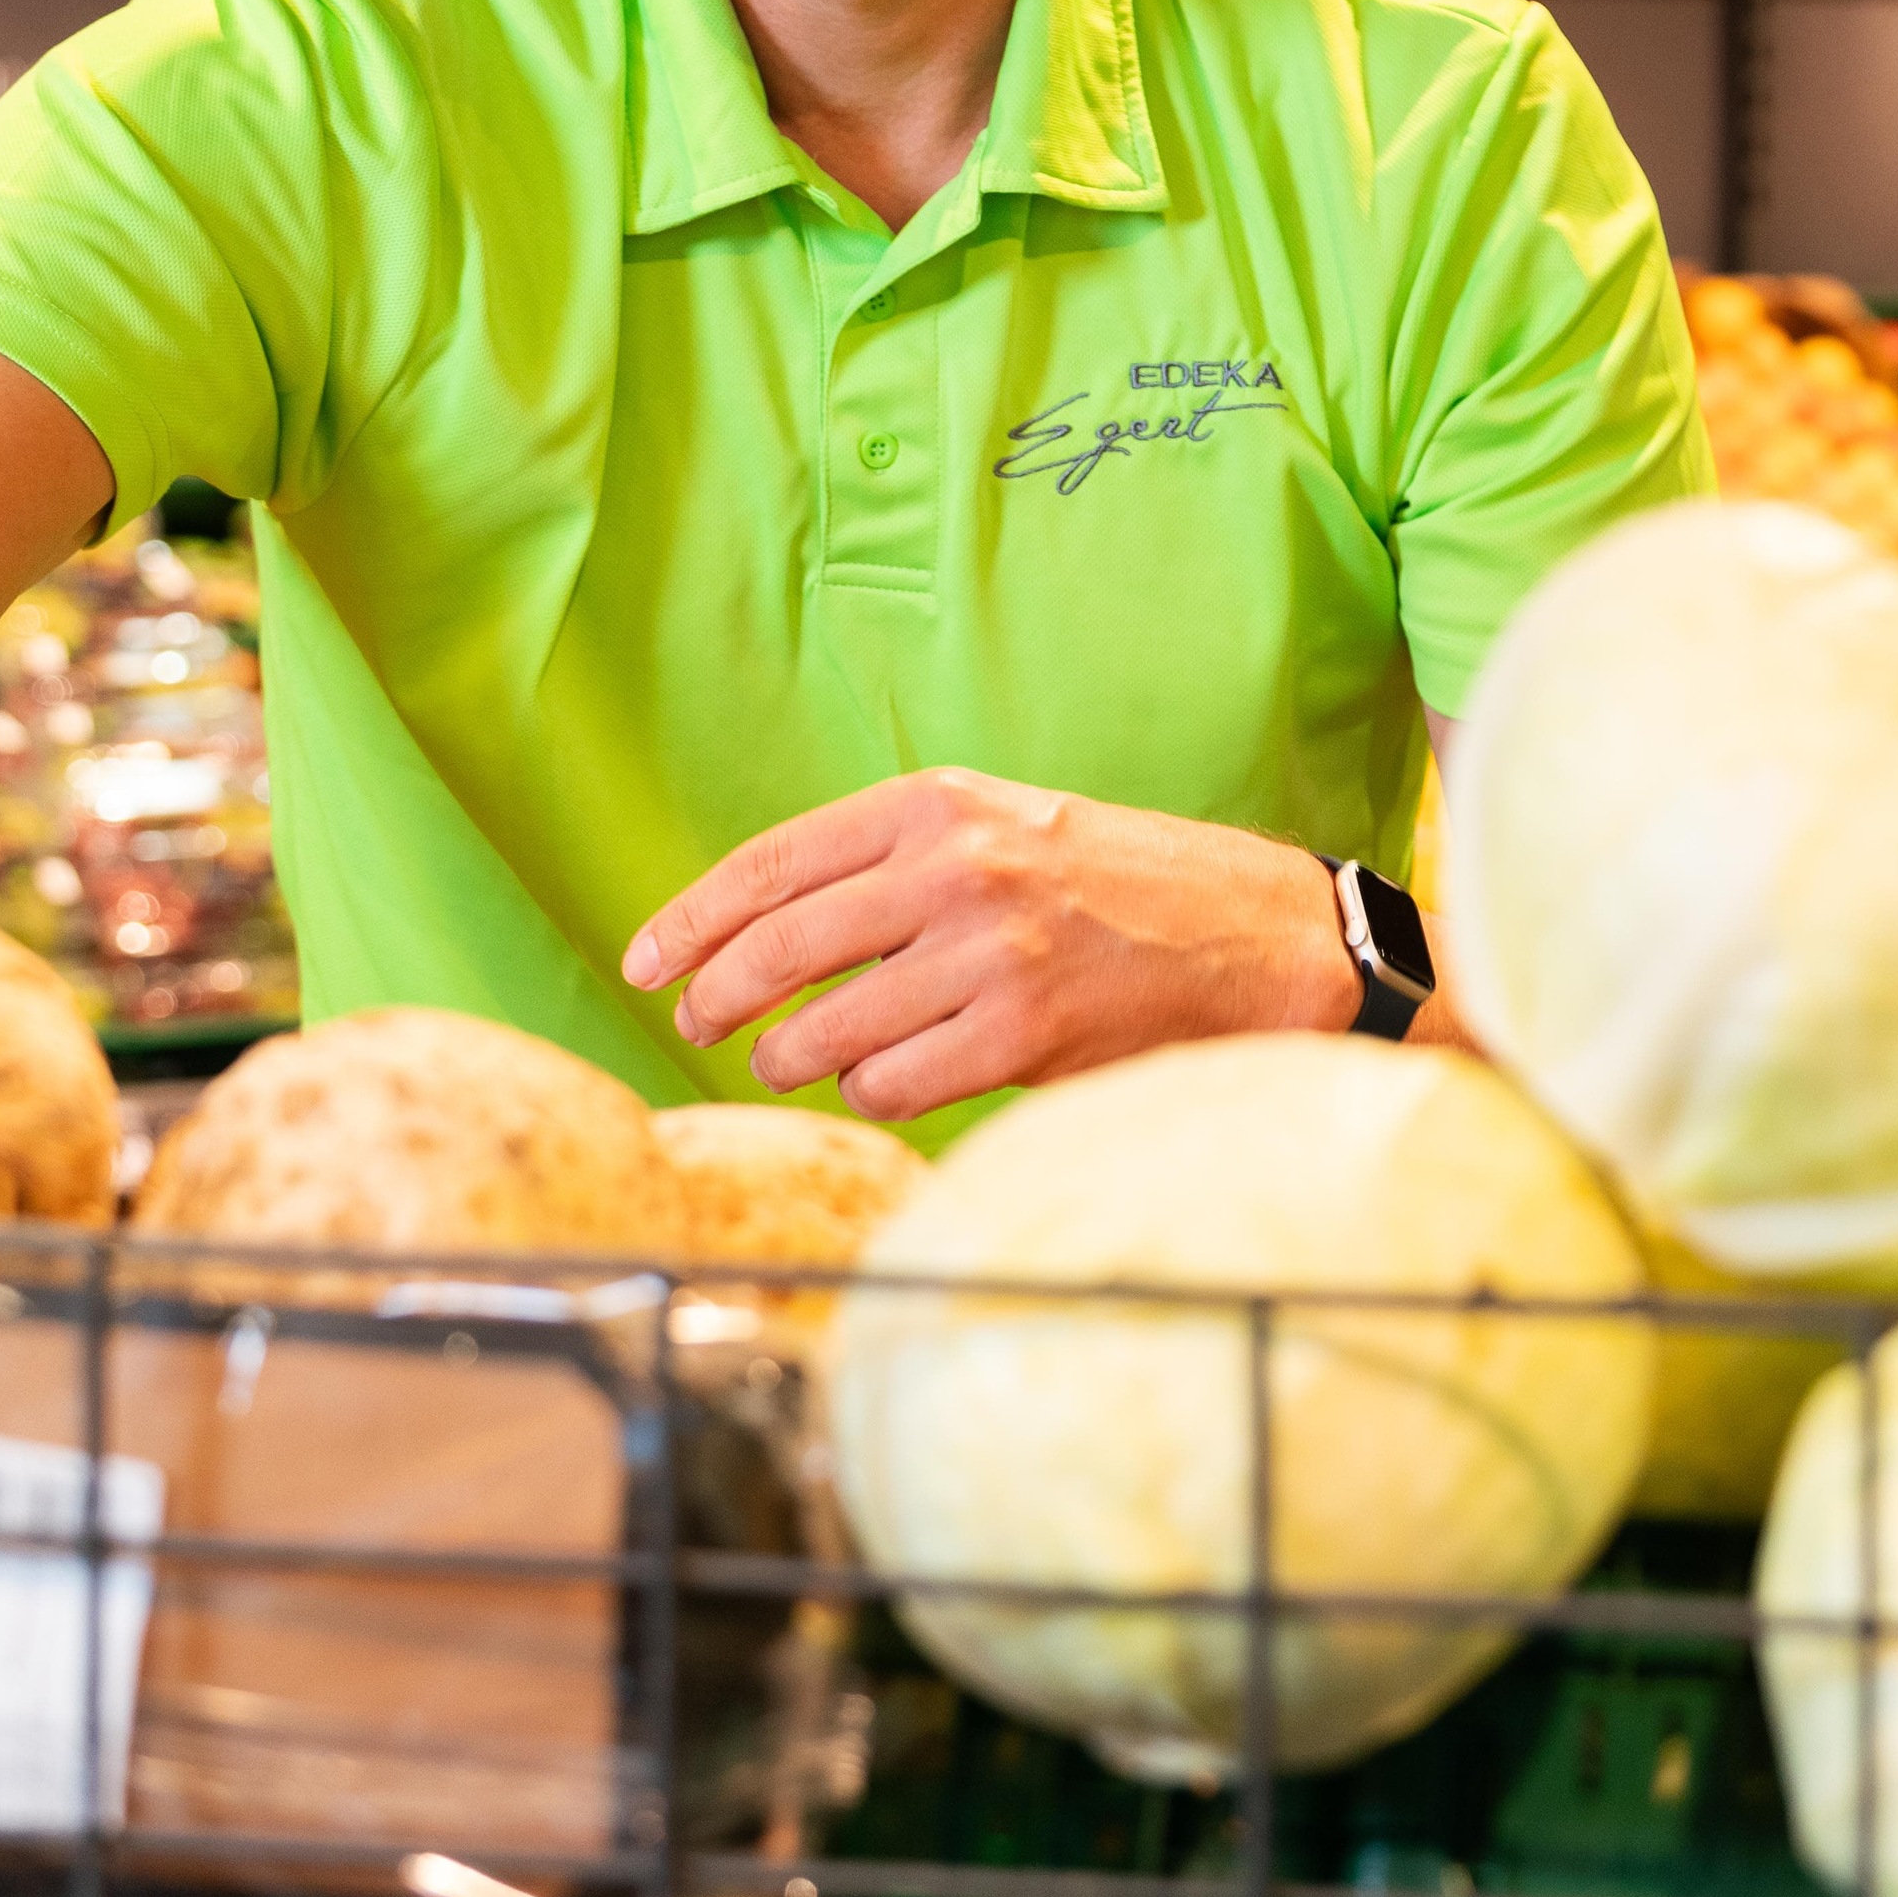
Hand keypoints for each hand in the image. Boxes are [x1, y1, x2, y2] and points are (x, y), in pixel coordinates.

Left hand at [620, 771, 1355, 1123]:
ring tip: (790, 1058)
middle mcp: (956, 870)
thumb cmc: (1118, 882)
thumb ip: (895, 856)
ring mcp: (988, 955)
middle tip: (694, 1021)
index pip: (774, 863)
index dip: (693, 920)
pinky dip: (873, 1091)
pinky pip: (893, 1083)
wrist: (1250, 935)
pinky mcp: (1019, 1036)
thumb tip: (768, 927)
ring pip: (827, 1030)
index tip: (646, 961)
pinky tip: (885, 1079)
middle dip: (717, 996)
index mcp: (939, 805)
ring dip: (791, 1056)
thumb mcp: (1004, 824)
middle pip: (782, 948)